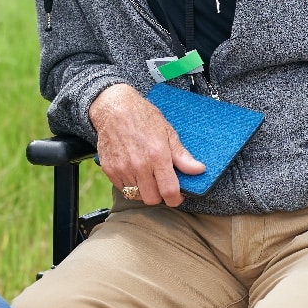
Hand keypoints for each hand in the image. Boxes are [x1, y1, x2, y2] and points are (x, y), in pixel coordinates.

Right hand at [89, 83, 204, 207]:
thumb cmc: (142, 117)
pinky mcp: (109, 169)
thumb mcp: (167, 132)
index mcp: (157, 155)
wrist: (114, 108)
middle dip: (159, 196)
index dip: (175, 199)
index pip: (169, 191)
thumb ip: (182, 156)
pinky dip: (129, 185)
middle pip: (152, 199)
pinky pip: (122, 189)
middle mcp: (139, 165)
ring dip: (143, 190)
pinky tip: (133, 172)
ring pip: (136, 195)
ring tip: (146, 176)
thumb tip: (199, 170)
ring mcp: (122, 168)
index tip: (177, 197)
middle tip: (160, 185)